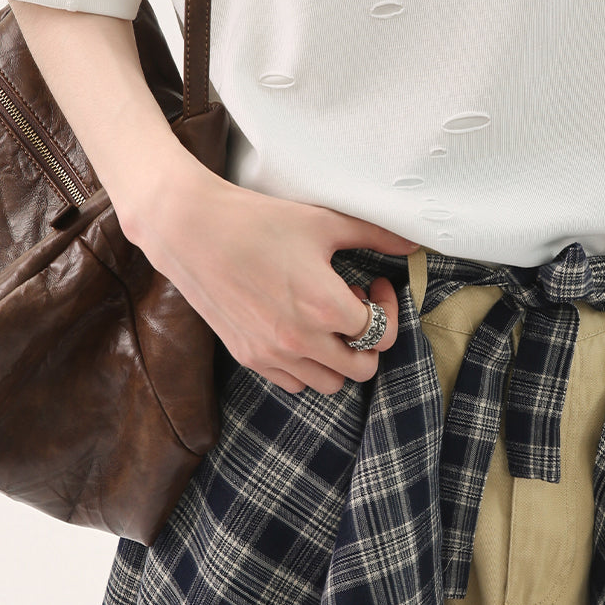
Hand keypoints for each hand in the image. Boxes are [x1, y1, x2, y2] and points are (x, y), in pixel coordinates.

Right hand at [123, 156, 420, 396]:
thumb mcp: (323, 222)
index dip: (387, 309)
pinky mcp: (246, 356)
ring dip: (338, 356)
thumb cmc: (258, 220)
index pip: (380, 334)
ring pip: (328, 383)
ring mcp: (271, 354)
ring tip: (323, 316)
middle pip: (361, 368)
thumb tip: (413, 244)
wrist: (191, 229)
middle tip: (352, 304)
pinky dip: (306, 365)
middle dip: (368, 339)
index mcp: (325, 307)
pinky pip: (292, 383)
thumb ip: (374, 235)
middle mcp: (300, 340)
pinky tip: (297, 326)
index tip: (372, 285)